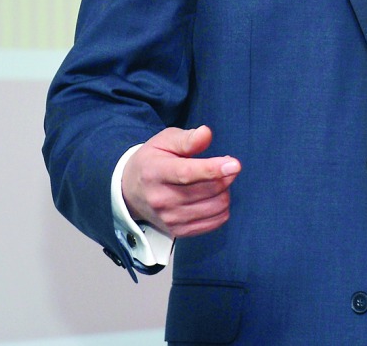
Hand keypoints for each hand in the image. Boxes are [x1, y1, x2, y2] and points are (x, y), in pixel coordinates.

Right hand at [122, 125, 241, 238]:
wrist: (131, 191)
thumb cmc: (153, 160)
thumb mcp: (164, 141)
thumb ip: (187, 138)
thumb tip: (206, 134)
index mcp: (155, 172)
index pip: (187, 174)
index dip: (213, 170)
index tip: (235, 164)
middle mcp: (161, 199)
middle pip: (207, 191)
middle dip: (225, 176)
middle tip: (225, 165)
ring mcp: (170, 218)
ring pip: (216, 207)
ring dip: (225, 191)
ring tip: (217, 180)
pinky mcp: (179, 231)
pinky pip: (215, 222)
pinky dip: (222, 208)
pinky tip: (213, 196)